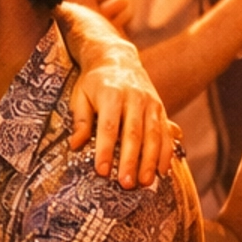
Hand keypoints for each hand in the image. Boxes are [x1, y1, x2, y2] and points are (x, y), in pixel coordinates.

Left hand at [57, 4, 176, 186]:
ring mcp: (151, 103)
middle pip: (134, 133)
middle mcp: (135, 98)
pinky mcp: (161, 109)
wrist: (117, 58)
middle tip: (125, 183)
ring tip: (145, 183)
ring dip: (150, 161)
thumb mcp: (80, 95)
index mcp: (111, 93)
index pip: (109, 125)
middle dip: (130, 160)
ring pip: (154, 135)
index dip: (105, 149)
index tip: (101, 170)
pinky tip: (162, 172)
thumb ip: (80, 120)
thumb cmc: (94, 82)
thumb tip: (75, 145)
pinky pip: (166, 134)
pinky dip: (166, 154)